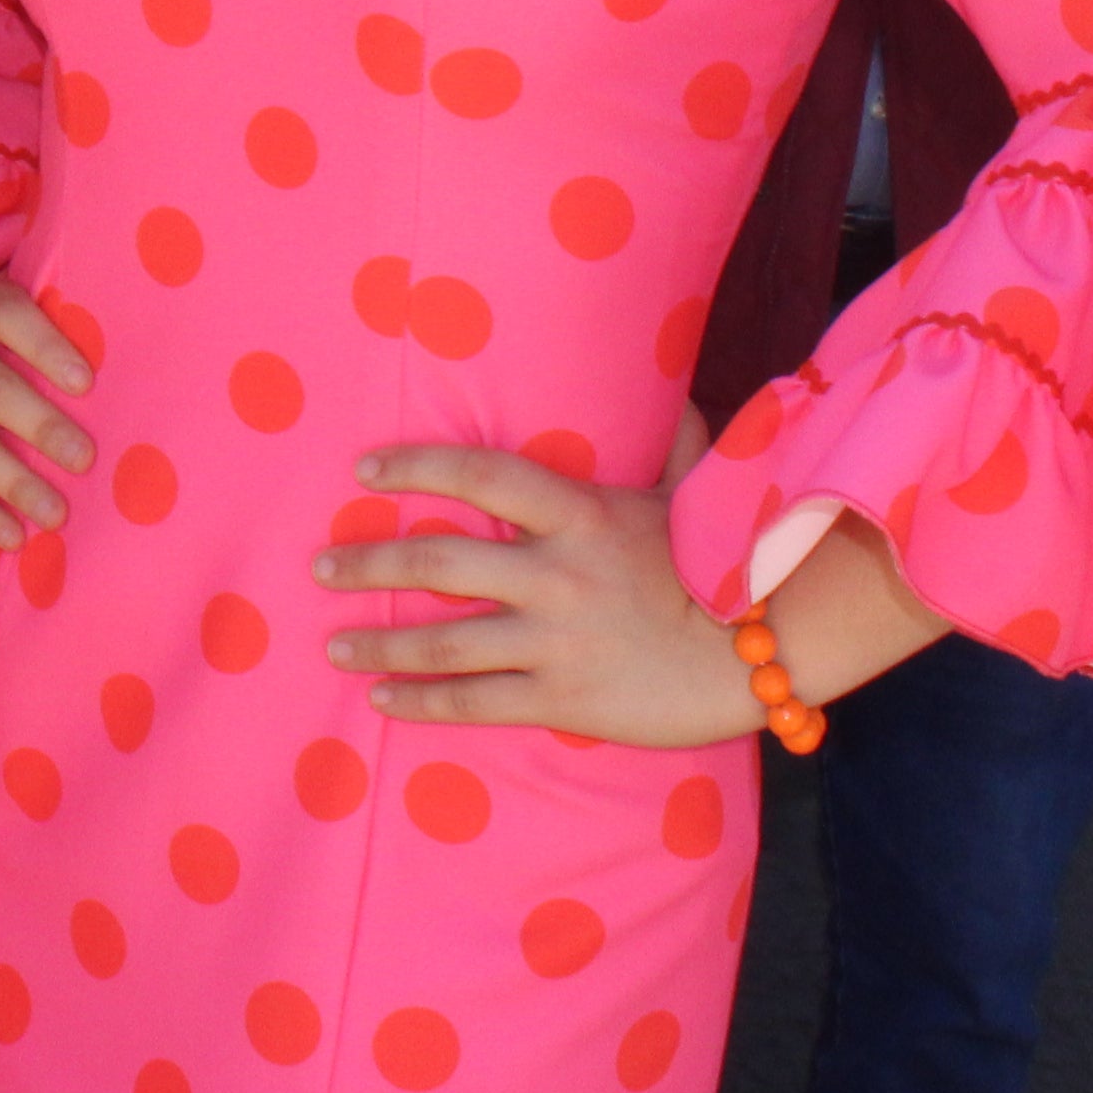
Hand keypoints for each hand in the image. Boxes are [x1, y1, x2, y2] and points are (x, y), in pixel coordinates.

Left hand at [315, 442, 765, 744]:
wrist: (771, 654)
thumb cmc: (728, 566)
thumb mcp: (695, 496)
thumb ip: (676, 443)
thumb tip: (678, 390)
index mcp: (580, 514)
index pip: (479, 476)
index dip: (416, 469)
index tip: (364, 471)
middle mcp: (557, 574)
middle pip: (439, 563)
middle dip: (370, 563)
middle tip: (321, 564)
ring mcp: (557, 640)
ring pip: (445, 640)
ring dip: (380, 642)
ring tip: (333, 641)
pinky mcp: (564, 699)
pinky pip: (477, 702)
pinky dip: (422, 701)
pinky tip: (383, 700)